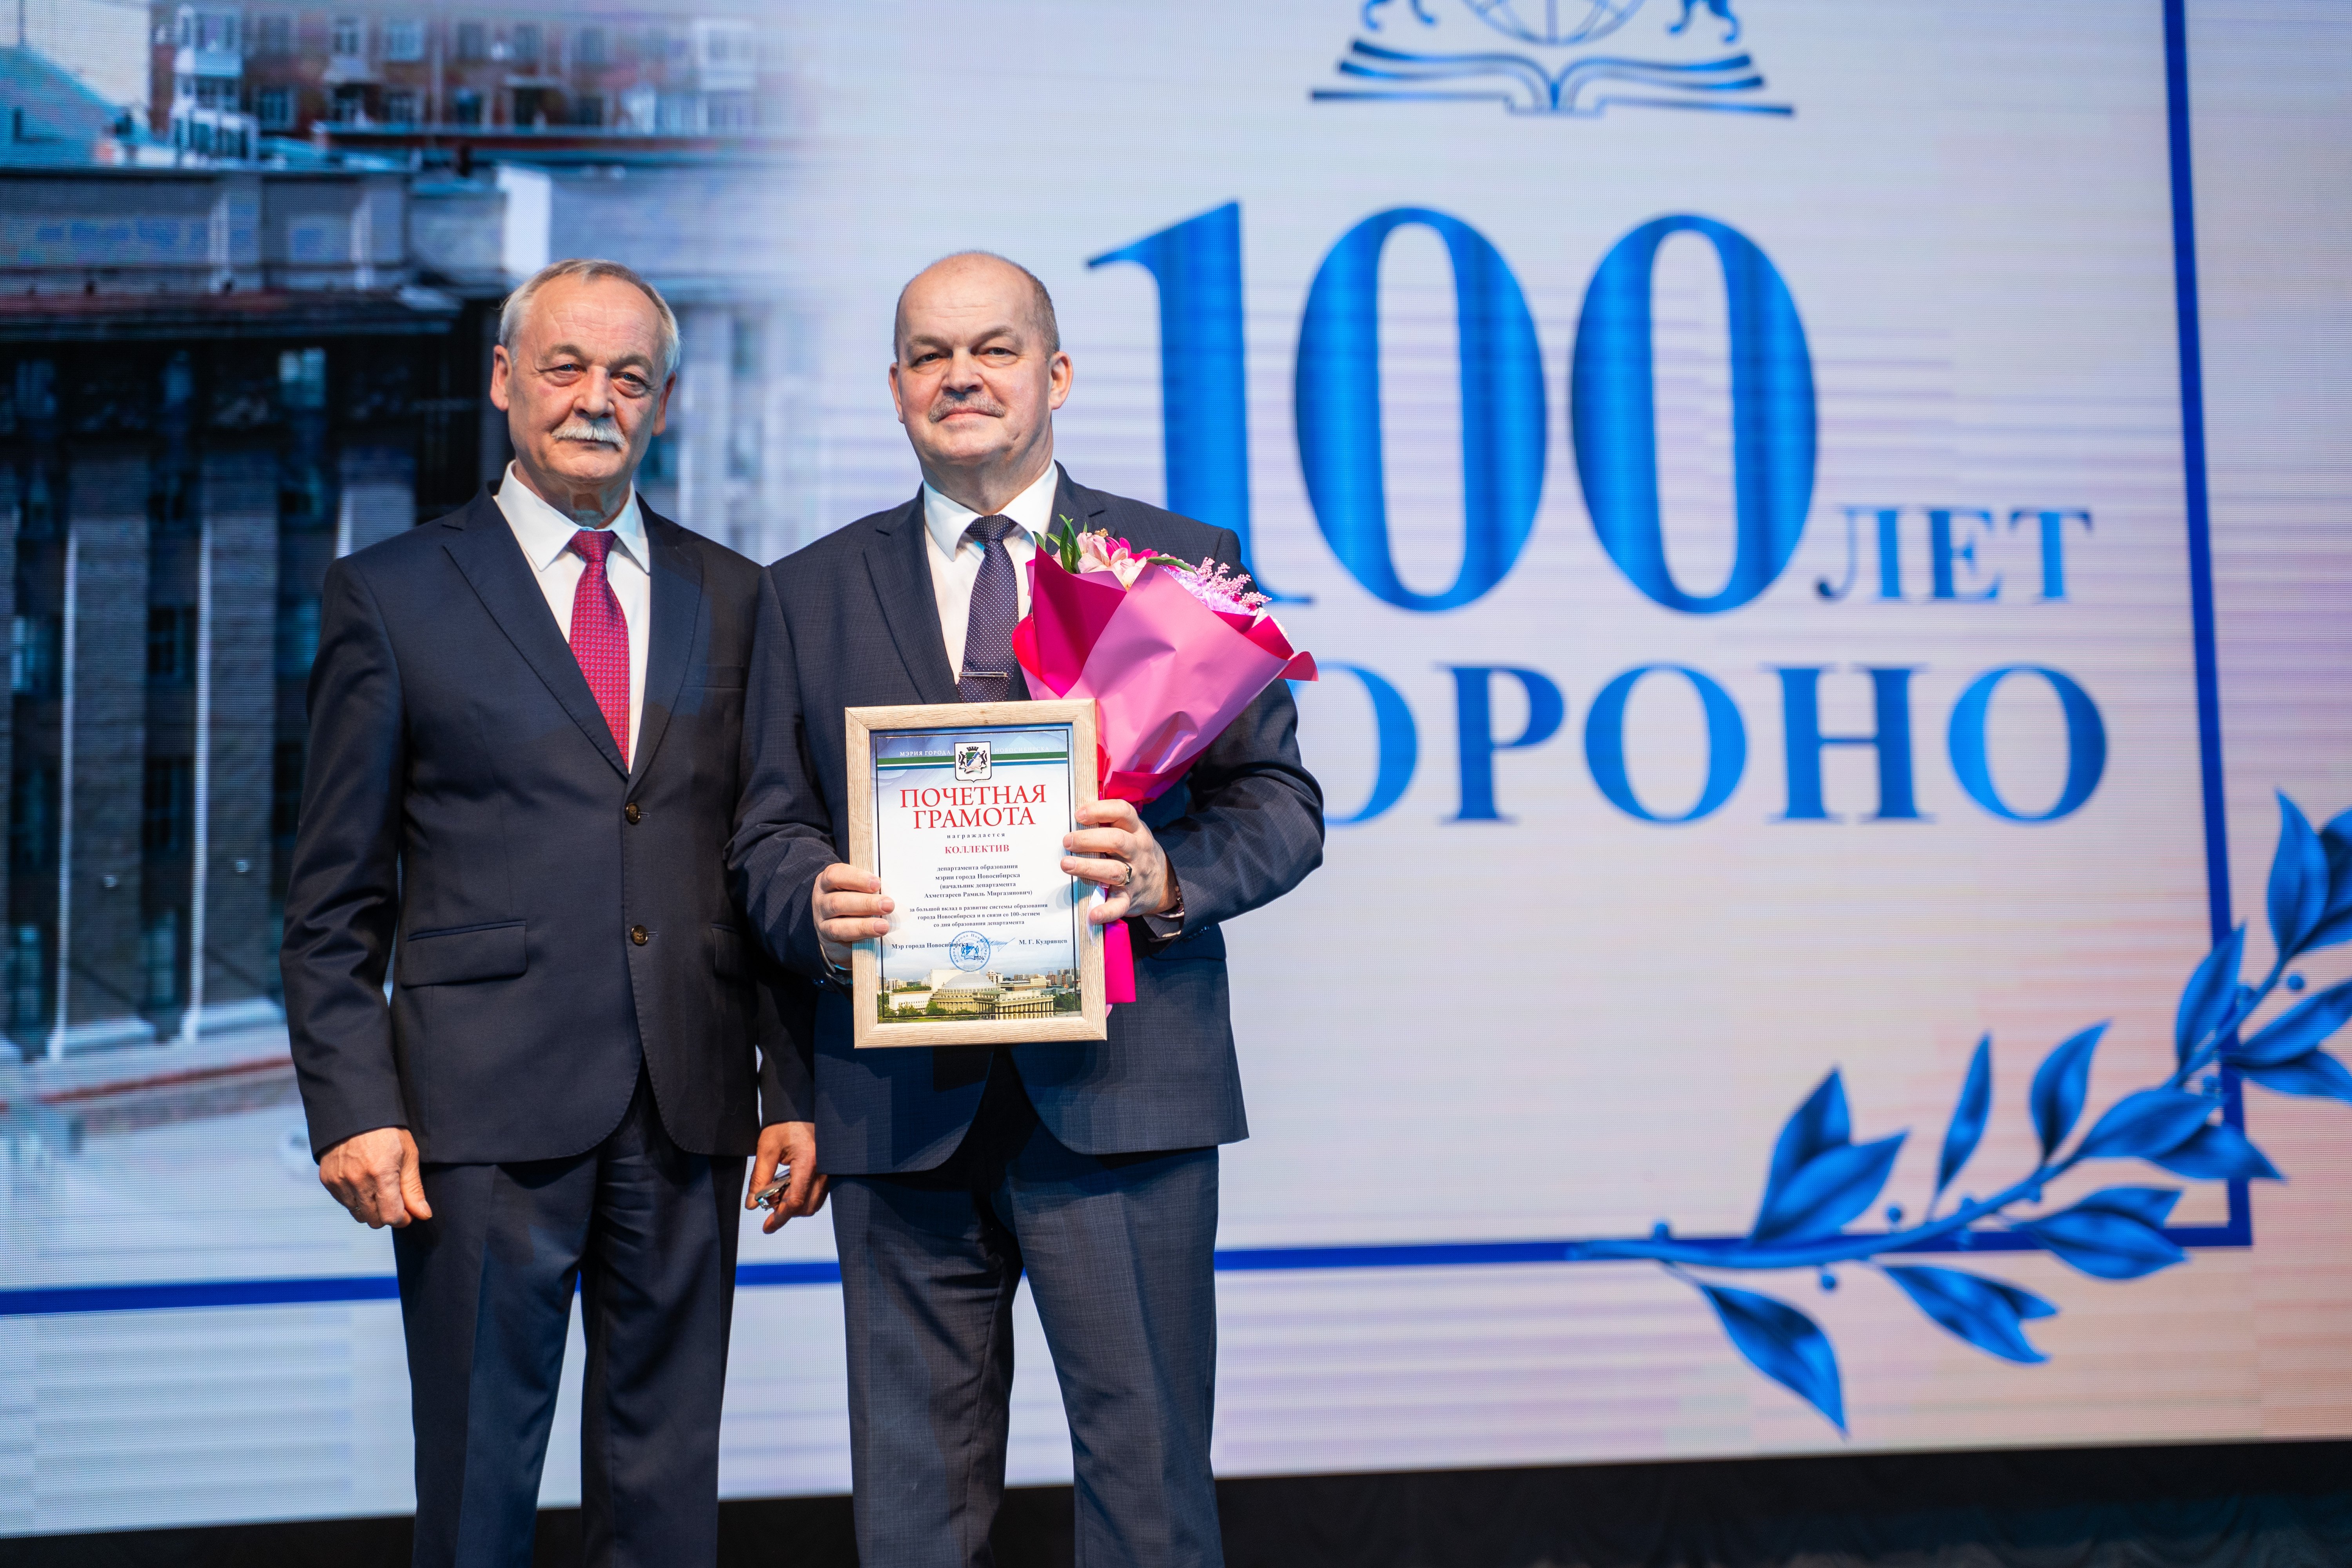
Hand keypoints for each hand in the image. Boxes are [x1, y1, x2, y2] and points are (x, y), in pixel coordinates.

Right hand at [319, 1126, 431, 1228]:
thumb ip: (413, 1189)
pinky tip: (363, 1183)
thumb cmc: (388, 1132)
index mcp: (382, 1175)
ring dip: (371, 1209)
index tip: (408, 1212)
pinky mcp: (328, 1180)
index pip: (391, 1217)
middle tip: (395, 1200)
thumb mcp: (408, 1156)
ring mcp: (339, 1182)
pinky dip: (355, 1200)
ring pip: (358, 1215)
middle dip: (388, 1214)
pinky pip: (344, 1203)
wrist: (355, 1113)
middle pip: (374, 1220)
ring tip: (379, 1189)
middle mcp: (358, 1181)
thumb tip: (423, 1215)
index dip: (403, 1218)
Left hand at [749, 1121, 827, 1233]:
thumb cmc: (785, 1125)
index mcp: (808, 1163)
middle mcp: (824, 1170)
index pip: (795, 1201)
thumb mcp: (766, 1150)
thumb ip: (759, 1179)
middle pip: (805, 1207)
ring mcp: (829, 1172)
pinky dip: (801, 1197)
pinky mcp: (829, 1172)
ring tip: (778, 1190)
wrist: (800, 1110)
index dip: (779, 1217)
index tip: (767, 1227)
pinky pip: (817, 1195)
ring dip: (793, 1205)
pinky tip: (788, 1186)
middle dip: (785, 1211)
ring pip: (813, 1204)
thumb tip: (752, 1204)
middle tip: (768, 1200)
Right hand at [813, 862, 891, 970]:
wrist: (838, 930)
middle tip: (888, 905)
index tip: (877, 883)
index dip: (856, 878)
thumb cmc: (853, 902)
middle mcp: (821, 900)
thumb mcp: (858, 890)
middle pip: (838, 901)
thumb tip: (891, 891)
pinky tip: (874, 934)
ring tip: (883, 926)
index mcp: (827, 881)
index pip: (835, 875)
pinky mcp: (827, 937)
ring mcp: (821, 920)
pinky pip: (840, 937)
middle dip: (866, 903)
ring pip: (837, 924)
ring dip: (863, 925)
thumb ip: (869, 889)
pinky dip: (859, 935)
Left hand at [1063, 799, 1170, 924]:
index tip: (1079, 815)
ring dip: (1088, 868)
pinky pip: (1119, 905)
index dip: (1100, 811)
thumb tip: (1074, 814)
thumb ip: (1108, 823)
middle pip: (1116, 841)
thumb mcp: (1130, 831)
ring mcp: (1134, 875)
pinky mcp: (1129, 898)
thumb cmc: (1134, 851)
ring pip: (1114, 871)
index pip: (1122, 812)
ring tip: (1066, 865)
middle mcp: (1137, 850)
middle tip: (1067, 841)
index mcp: (1136, 830)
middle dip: (1089, 840)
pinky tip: (1092, 915)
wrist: (1162, 881)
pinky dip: (1106, 911)